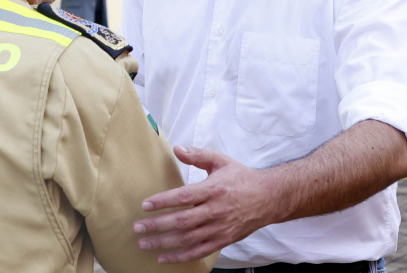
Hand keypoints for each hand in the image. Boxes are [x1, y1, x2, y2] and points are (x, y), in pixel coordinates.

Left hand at [133, 146, 273, 263]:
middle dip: (157, 226)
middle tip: (138, 228)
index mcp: (213, 189)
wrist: (269, 198)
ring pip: (188, 239)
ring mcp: (220, 228)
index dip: (163, 202)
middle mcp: (216, 210)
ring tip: (144, 244)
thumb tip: (177, 148)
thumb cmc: (241, 178)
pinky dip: (181, 256)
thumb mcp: (221, 161)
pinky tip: (164, 257)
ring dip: (164, 243)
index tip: (145, 205)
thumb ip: (198, 155)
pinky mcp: (224, 240)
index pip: (184, 197)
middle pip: (182, 221)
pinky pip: (199, 252)